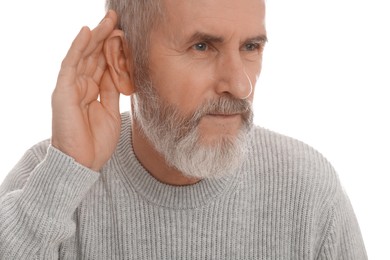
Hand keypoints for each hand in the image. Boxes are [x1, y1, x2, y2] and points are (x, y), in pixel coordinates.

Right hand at [51, 11, 121, 170]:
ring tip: (108, 20)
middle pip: (93, 56)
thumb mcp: (112, 111)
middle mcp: (80, 86)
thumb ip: (113, 91)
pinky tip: (87, 32)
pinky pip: (71, 65)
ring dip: (96, 36)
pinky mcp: (63, 92)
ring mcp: (70, 87)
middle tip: (116, 18)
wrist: (83, 163)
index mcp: (92, 91)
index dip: (113, 49)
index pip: (102, 64)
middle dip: (105, 36)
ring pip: (84, 56)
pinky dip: (78, 48)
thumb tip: (121, 72)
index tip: (126, 35)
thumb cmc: (96, 141)